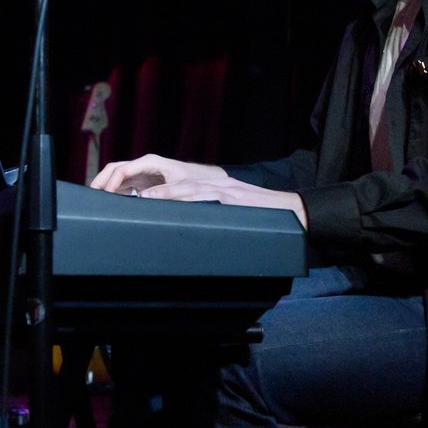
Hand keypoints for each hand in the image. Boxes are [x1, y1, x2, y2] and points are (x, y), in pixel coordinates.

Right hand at [89, 154, 227, 194]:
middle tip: (91, 197)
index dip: (111, 182)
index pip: (123, 169)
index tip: (105, 196)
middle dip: (101, 180)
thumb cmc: (194, 181)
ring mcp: (142, 172)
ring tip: (96, 201)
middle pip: (115, 169)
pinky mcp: (143, 181)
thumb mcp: (180, 187)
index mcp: (150, 162)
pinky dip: (114, 191)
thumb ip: (162, 192)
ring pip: (116, 175)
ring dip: (105, 185)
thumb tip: (142, 198)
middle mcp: (143, 164)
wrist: (204, 180)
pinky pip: (123, 183)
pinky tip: (109, 202)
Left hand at [134, 175, 307, 227]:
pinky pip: (210, 197)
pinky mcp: (235, 198)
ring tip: (148, 198)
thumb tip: (194, 242)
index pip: (184, 188)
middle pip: (182, 185)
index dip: (162, 193)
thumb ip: (214, 222)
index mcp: (216, 190)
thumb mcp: (233, 218)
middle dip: (158, 191)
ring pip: (191, 188)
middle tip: (136, 197)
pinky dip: (192, 199)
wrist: (290, 213)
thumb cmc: (262, 221)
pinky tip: (178, 204)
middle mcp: (219, 186)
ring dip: (168, 193)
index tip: (142, 200)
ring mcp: (226, 190)